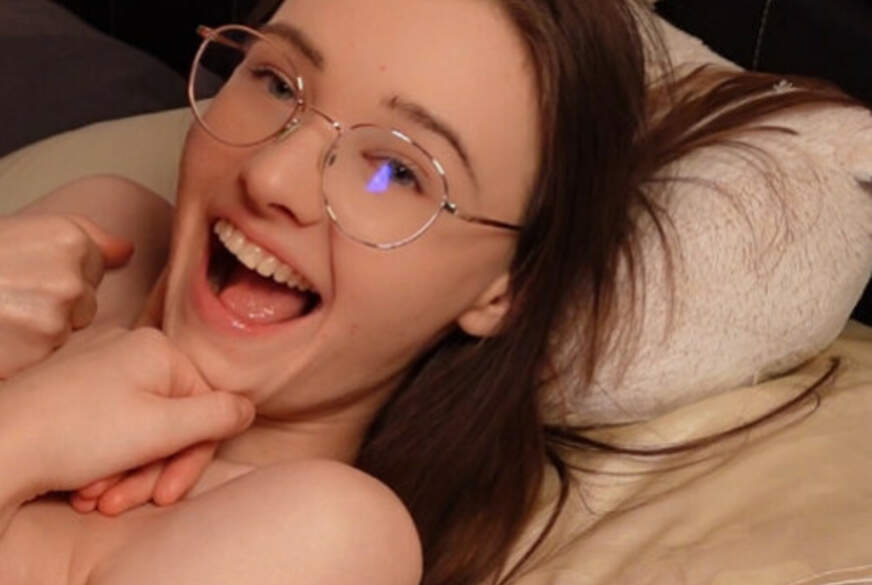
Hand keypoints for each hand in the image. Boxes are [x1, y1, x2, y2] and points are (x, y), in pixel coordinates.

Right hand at [0, 213, 132, 377]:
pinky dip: (20, 357)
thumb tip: (125, 252)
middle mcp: (69, 279)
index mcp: (68, 241)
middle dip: (51, 309)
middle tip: (5, 298)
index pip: (92, 273)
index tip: (19, 274)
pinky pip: (42, 362)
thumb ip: (83, 238)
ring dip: (34, 335)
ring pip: (62, 336)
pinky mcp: (34, 356)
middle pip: (84, 308)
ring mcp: (53, 321)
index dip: (55, 277)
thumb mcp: (21, 231)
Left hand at [2, 327, 254, 497]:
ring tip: (95, 498)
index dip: (191, 459)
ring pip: (141, 432)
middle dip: (150, 471)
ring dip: (125, 474)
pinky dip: (105, 463)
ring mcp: (101, 369)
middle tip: (121, 503)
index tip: (165, 497)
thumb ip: (218, 415)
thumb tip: (247, 409)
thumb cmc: (77, 434)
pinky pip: (112, 429)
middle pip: (171, 423)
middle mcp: (132, 350)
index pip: (205, 409)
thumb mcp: (163, 428)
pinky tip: (85, 486)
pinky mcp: (76, 390)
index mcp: (160, 350)